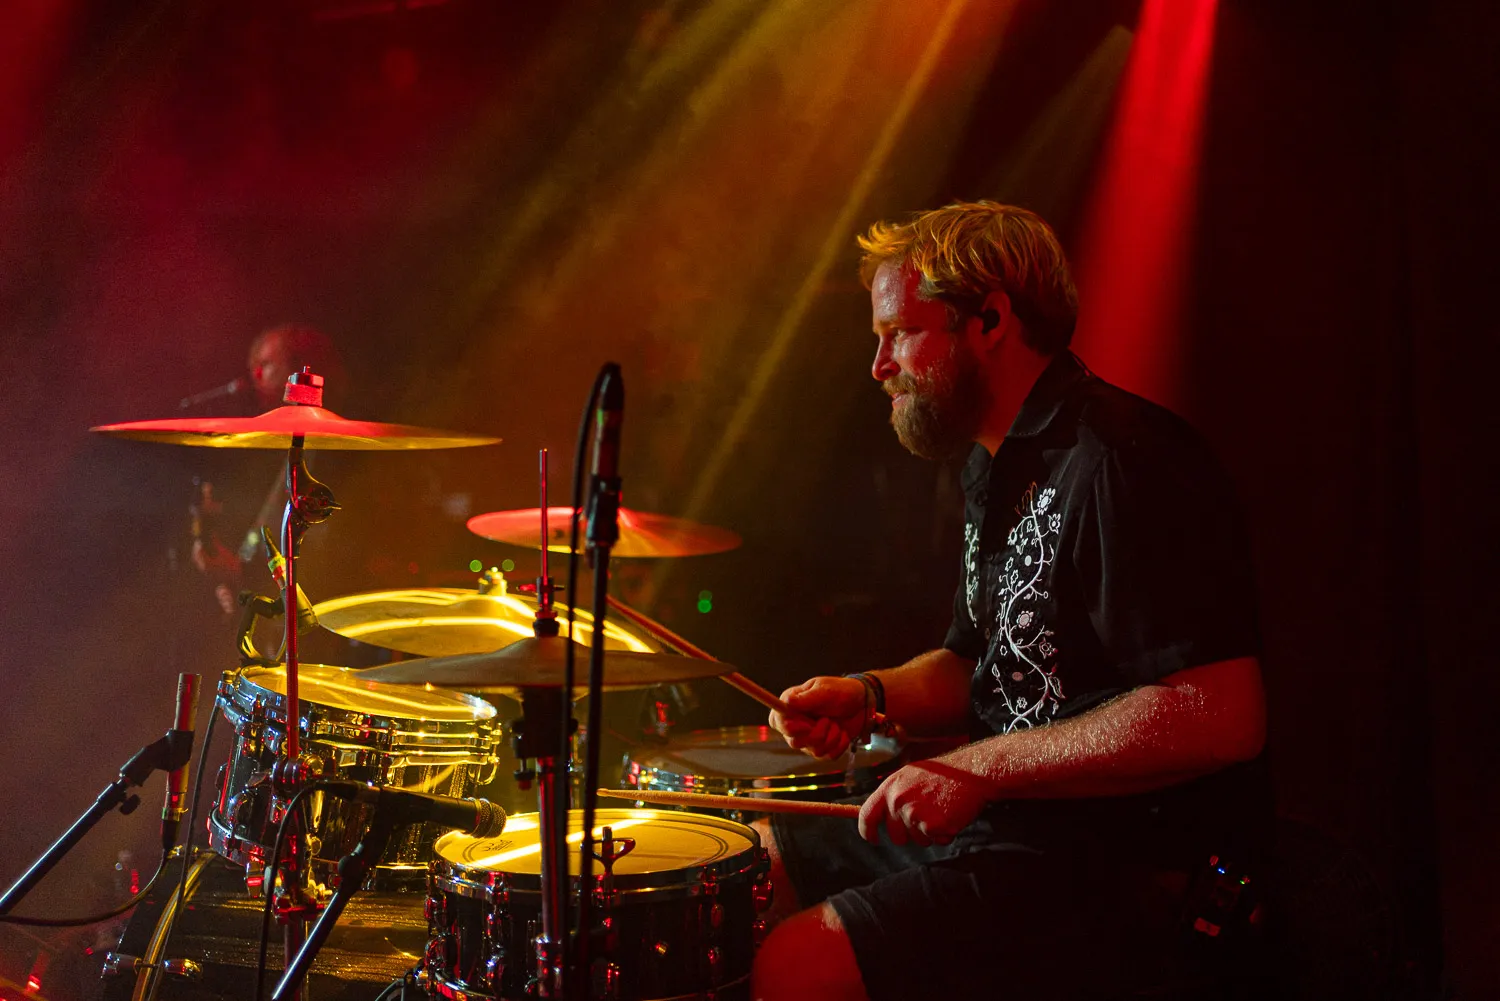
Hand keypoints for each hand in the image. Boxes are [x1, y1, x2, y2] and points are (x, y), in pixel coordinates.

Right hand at [768, 676, 867, 758]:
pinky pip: (829, 756)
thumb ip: (806, 699)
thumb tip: (786, 702)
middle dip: (816, 733)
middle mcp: (797, 725)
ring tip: (836, 722)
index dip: (788, 727)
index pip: (776, 722)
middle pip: (794, 742)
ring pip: (815, 751)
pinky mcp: (823, 749)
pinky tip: (842, 732)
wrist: (862, 703)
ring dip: (832, 736)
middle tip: (827, 719)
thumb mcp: (825, 690)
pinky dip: (840, 744)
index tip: (806, 724)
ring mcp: (809, 740)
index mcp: (792, 706)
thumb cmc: (841, 691)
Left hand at [857, 758, 993, 846]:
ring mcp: (914, 814)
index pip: (867, 815)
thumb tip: (879, 815)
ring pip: (918, 840)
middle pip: (896, 836)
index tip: (873, 839)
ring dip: (930, 833)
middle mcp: (898, 801)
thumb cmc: (943, 774)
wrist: (971, 771)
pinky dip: (946, 834)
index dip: (867, 831)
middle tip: (928, 816)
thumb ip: (893, 795)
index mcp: (890, 787)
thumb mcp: (909, 777)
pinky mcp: (932, 825)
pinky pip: (937, 841)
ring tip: (942, 810)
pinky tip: (952, 815)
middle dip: (910, 834)